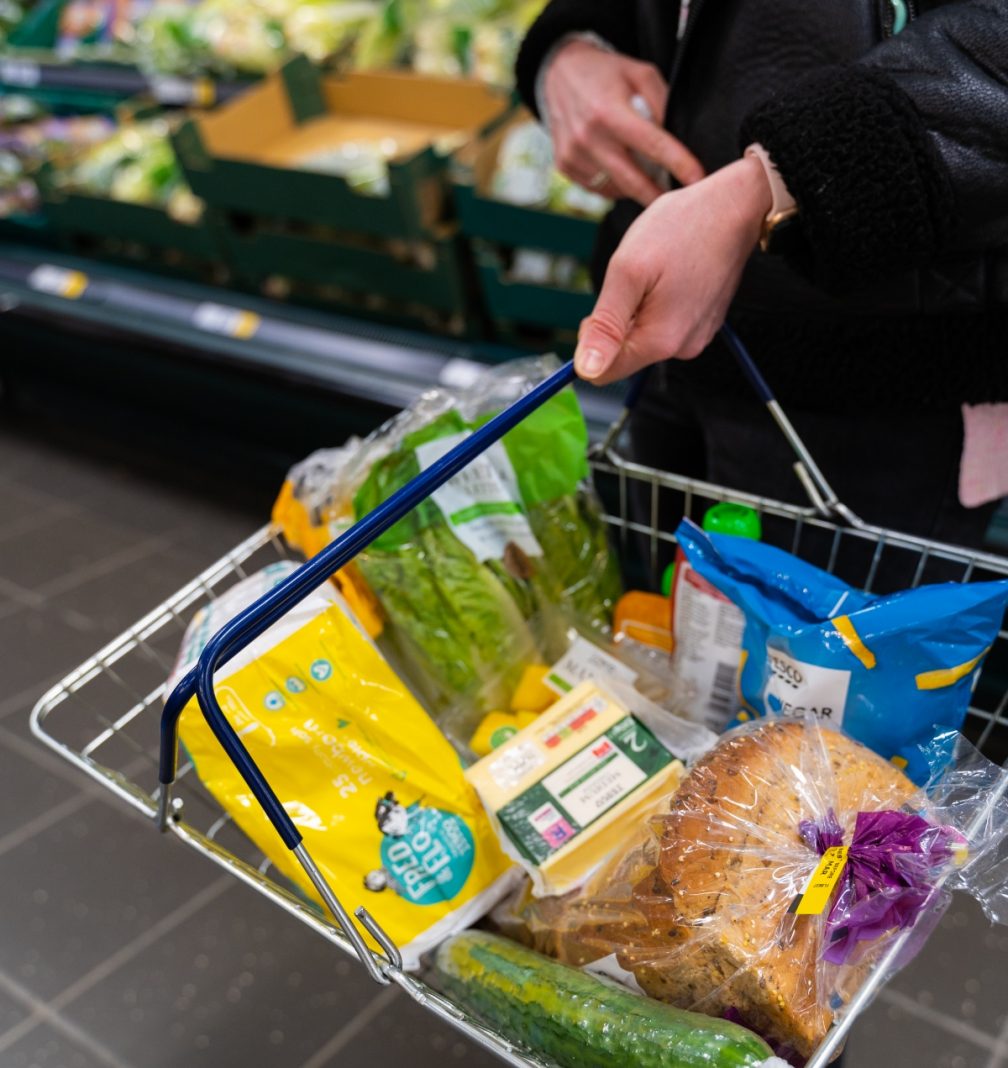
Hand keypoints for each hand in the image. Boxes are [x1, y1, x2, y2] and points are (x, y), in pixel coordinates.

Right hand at [543, 39, 704, 204]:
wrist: (559, 73)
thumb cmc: (608, 73)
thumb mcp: (640, 74)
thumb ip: (661, 103)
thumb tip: (679, 142)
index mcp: (609, 111)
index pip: (652, 145)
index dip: (678, 164)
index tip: (698, 180)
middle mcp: (587, 137)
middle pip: (632, 181)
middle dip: (659, 197)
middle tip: (680, 203)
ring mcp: (573, 155)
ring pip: (616, 188)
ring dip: (638, 189)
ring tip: (650, 178)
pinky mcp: (565, 166)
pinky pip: (599, 188)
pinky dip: (617, 185)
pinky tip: (623, 169)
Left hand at [574, 156, 772, 383]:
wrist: (734, 207)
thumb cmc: (681, 230)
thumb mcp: (628, 272)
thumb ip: (606, 325)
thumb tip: (586, 371)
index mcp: (660, 341)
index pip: (603, 372)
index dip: (590, 342)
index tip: (602, 305)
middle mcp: (682, 348)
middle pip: (625, 353)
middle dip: (618, 319)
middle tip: (634, 279)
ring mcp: (696, 335)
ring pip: (644, 335)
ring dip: (639, 306)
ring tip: (658, 271)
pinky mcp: (703, 322)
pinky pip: (665, 322)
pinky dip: (658, 301)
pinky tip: (672, 273)